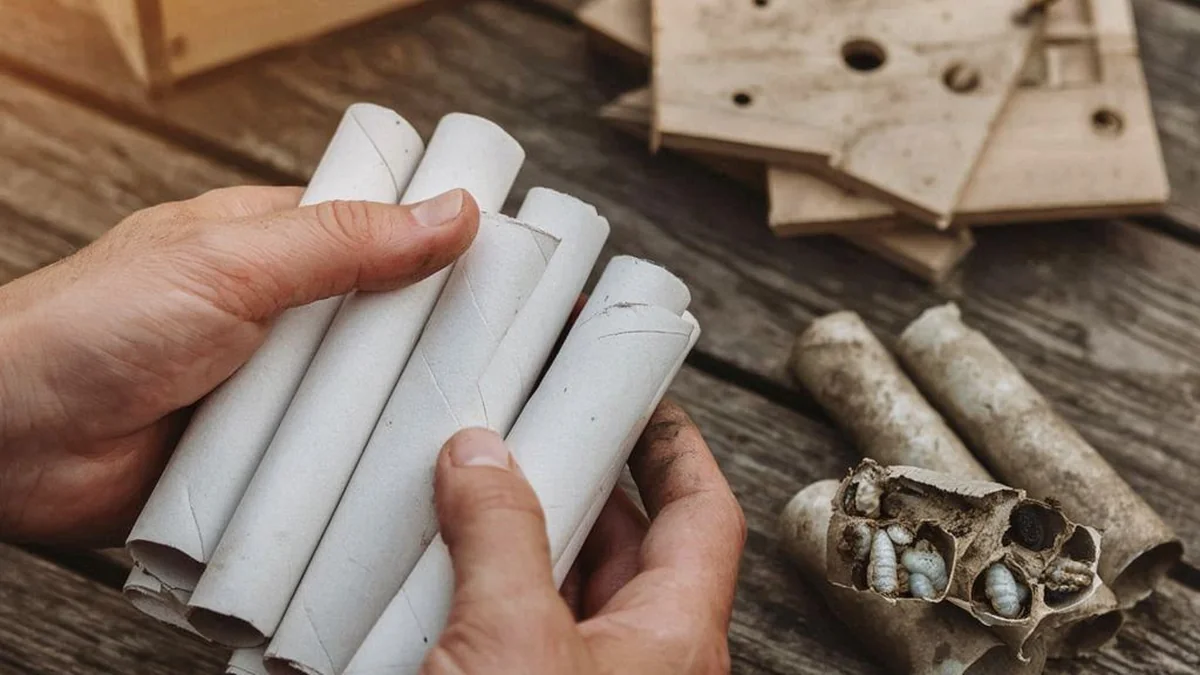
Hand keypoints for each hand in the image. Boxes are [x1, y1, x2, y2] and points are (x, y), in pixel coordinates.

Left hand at [0, 186, 478, 544]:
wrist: (4, 443)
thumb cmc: (87, 329)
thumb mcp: (229, 264)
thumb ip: (342, 240)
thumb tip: (448, 212)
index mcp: (273, 248)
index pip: (383, 237)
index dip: (447, 251)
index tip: (513, 274)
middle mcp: (280, 319)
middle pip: (385, 327)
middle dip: (433, 345)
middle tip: (503, 362)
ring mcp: (272, 392)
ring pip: (364, 403)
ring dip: (396, 416)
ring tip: (462, 425)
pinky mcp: (261, 461)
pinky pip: (330, 466)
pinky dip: (358, 473)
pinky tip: (400, 478)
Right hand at [428, 403, 745, 674]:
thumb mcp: (512, 639)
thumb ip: (498, 537)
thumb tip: (481, 462)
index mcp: (675, 639)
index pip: (702, 512)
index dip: (675, 446)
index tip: (641, 398)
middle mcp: (642, 662)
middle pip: (627, 545)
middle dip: (577, 484)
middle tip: (535, 432)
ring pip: (569, 588)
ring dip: (523, 540)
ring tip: (474, 492)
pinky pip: (520, 630)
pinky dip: (488, 592)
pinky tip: (439, 575)